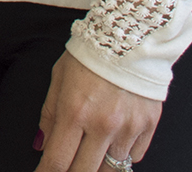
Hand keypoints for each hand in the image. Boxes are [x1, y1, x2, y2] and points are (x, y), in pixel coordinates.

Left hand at [33, 53, 160, 171]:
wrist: (131, 33)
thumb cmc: (91, 53)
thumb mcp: (59, 78)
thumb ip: (49, 115)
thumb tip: (42, 145)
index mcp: (75, 112)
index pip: (57, 161)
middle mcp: (103, 124)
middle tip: (66, 167)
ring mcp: (129, 127)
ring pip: (112, 170)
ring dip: (97, 167)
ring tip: (89, 157)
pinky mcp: (149, 125)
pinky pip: (134, 157)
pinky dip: (122, 156)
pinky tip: (113, 145)